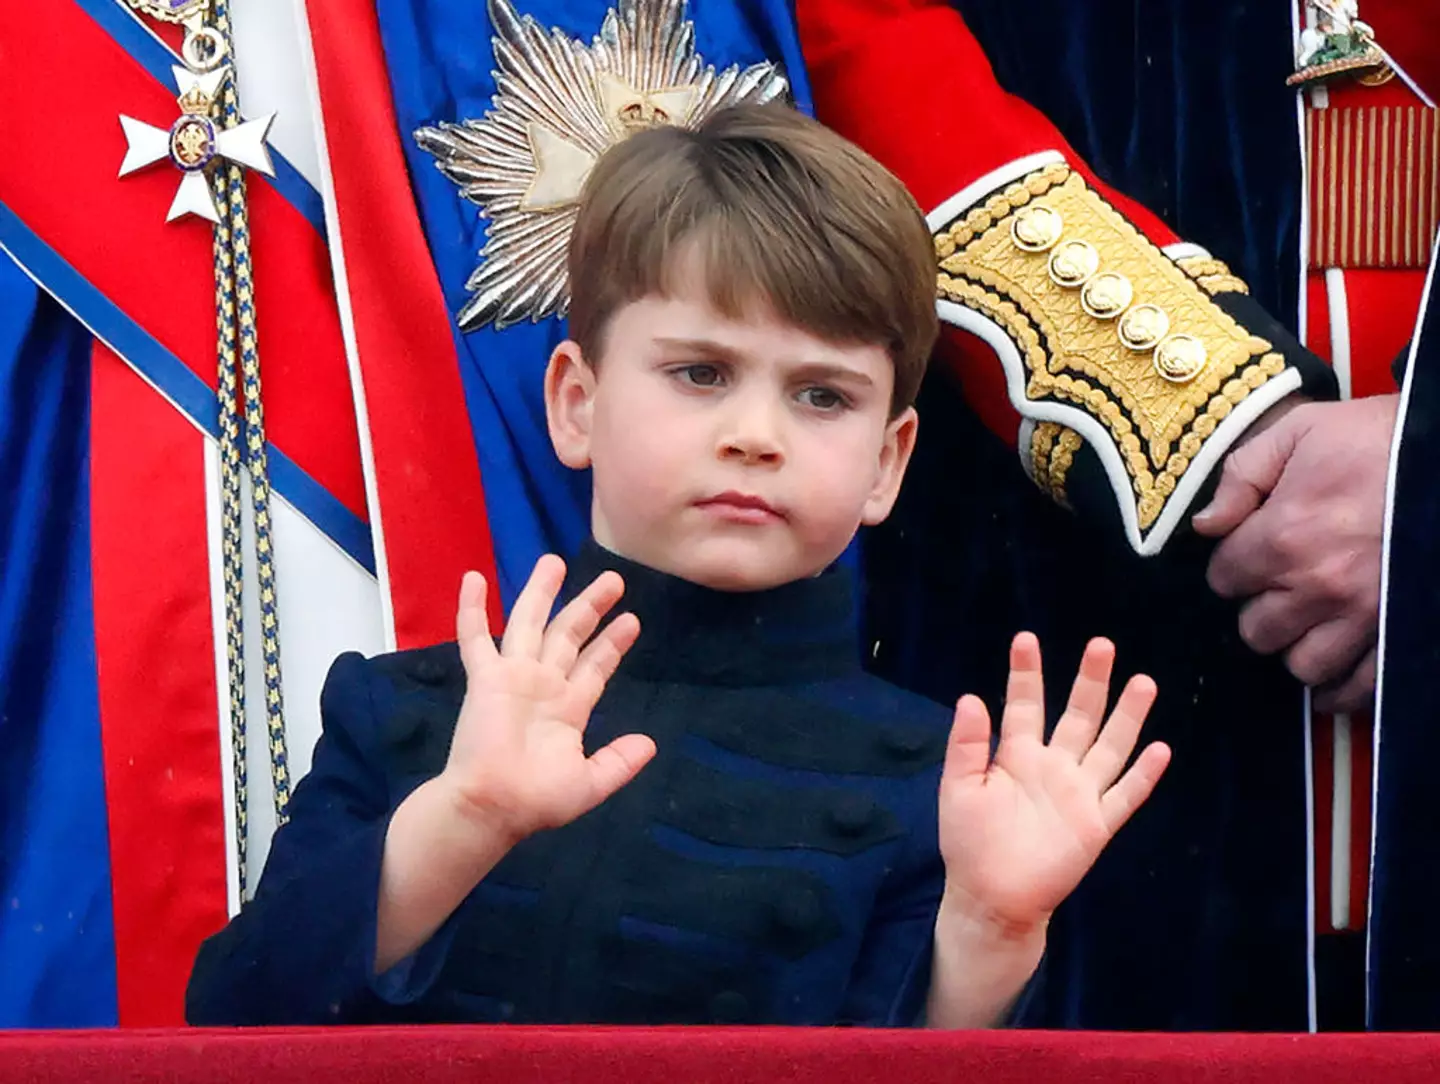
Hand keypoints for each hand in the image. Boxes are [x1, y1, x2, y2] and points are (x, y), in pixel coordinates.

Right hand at [440, 555, 655, 843]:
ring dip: (541, 592)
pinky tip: (474, 578)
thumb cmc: (537, 800)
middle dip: (590, 606)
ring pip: (529, 623)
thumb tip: (650, 745)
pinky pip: (475, 638)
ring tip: (554, 560)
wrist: (494, 808)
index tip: (632, 620)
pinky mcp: (485, 679)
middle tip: (614, 579)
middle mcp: (543, 686)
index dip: (612, 643)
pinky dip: (473, 609)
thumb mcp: (589, 784)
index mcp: (568, 708)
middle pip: (569, 634)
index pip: (594, 666)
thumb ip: (618, 763)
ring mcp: (513, 677)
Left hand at [937, 634, 1169, 936]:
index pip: (1024, 705)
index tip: (1026, 638)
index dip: (1026, 673)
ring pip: (1109, 747)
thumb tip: (970, 697)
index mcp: (1016, 756)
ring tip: (1144, 681)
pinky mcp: (1096, 826)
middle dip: (1090, 681)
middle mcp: (1053, 767)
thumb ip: (966, 745)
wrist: (992, 898)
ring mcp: (1078, 794)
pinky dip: (1143, 776)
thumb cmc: (969, 843)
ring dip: (1127, 717)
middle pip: (1078, 716)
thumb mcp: (958, 789)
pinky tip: (1160, 749)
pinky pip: (1124, 797)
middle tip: (1102, 644)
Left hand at [1192, 395, 1395, 712]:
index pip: (1224, 579)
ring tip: (1306, 621)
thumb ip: (1240, 476)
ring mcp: (1363, 615)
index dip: (1231, 567)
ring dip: (1297, 646)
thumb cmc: (1376, 439)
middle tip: (1277, 588)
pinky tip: (1333, 671)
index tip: (1248, 555)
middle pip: (1256, 630)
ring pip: (1303, 665)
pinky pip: (1360, 685)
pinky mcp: (1399, 631)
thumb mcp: (1298, 432)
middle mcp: (1318, 585)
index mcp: (1283, 536)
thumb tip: (1204, 524)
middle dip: (1260, 609)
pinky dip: (1341, 687)